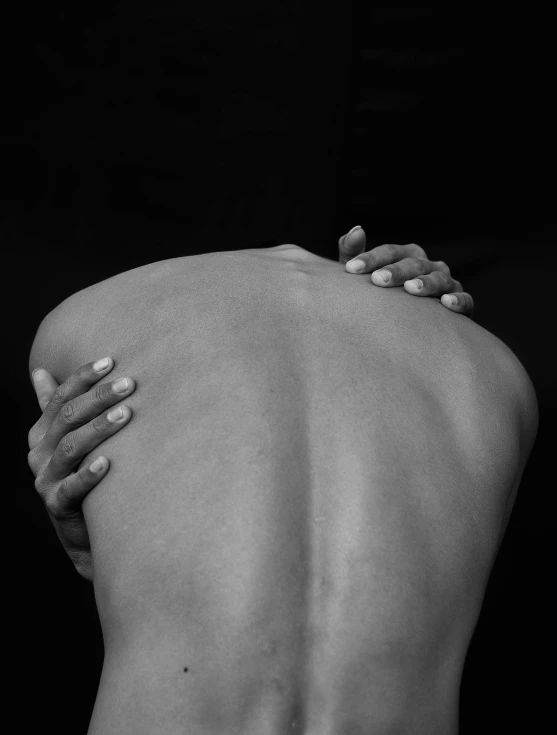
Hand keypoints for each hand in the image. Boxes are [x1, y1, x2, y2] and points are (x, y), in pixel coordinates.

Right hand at [27, 358, 135, 580]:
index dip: (84, 377)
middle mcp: (39, 452)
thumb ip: (53, 407)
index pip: (61, 396)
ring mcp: (46, 479)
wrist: (85, 530)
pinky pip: (73, 488)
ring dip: (99, 428)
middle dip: (99, 397)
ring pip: (71, 447)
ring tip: (127, 413)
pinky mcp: (58, 505)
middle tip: (129, 384)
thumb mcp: (66, 439)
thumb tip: (40, 370)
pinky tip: (109, 462)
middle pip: (68, 417)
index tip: (111, 360)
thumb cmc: (81, 473)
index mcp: (42, 432)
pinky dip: (89, 474)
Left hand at [338, 225, 473, 317]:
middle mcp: (429, 266)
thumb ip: (352, 253)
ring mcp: (447, 283)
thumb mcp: (362, 277)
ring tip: (410, 289)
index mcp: (407, 255)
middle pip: (414, 264)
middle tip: (377, 280)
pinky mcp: (462, 304)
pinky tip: (446, 303)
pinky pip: (465, 300)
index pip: (390, 252)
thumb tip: (357, 229)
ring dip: (425, 283)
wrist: (406, 327)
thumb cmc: (379, 296)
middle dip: (396, 271)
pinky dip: (459, 300)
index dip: (371, 259)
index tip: (350, 269)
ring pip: (439, 279)